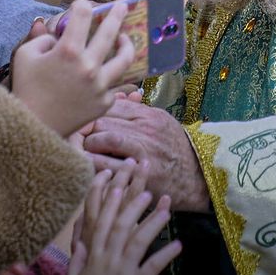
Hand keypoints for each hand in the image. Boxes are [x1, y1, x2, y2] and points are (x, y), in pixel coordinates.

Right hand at [11, 0, 135, 137]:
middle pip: (110, 31)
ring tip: (125, 38)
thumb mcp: (24, 56)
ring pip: (125, 58)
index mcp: (68, 51)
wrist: (34, 128)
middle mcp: (88, 66)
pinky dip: (110, 76)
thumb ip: (41, 39)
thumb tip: (55, 34)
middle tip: (123, 6)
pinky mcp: (105, 102)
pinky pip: (114, 83)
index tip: (82, 5)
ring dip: (127, 44)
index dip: (82, 5)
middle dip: (118, 14)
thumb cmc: (26, 89)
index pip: (81, 16)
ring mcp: (100, 85)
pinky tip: (107, 71)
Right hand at [67, 168, 180, 274]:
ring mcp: (123, 272)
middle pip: (121, 227)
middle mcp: (108, 259)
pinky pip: (153, 267)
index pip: (102, 224)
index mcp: (94, 255)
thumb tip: (80, 239)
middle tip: (147, 191)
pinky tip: (178, 244)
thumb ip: (79, 257)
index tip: (116, 185)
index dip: (109, 204)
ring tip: (167, 210)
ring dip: (152, 224)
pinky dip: (166, 255)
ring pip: (137, 242)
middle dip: (133, 207)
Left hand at [83, 98, 210, 212]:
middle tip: (77, 137)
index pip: (112, 105)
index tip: (85, 122)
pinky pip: (107, 164)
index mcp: (150, 115)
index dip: (94, 113)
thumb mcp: (162, 124)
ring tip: (84, 151)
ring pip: (104, 138)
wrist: (197, 178)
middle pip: (104, 120)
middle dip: (86, 129)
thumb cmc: (175, 150)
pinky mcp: (140, 172)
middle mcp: (147, 129)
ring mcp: (144, 150)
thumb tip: (119, 96)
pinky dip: (93, 164)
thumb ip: (138, 111)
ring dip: (88, 145)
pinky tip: (89, 167)